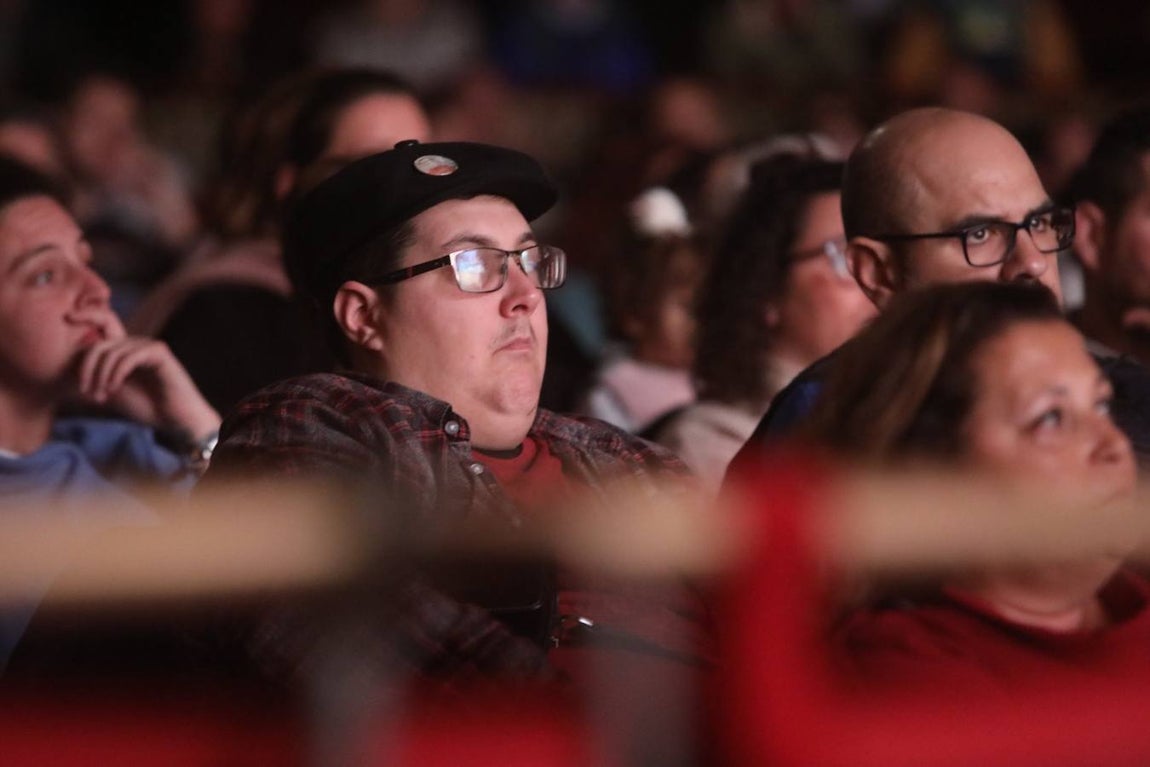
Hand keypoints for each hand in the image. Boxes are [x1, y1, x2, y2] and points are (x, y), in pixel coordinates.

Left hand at [73, 310, 219, 442]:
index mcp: (125, 350)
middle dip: (88, 368)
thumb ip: (94, 378)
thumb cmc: (148, 407)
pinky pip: (129, 357)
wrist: (176, 419)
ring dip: (101, 376)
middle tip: (87, 392)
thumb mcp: (111, 392)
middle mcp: (136, 344)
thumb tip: (66, 371)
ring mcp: (148, 347)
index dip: (87, 314)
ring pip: (112, 352)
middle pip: (100, 344)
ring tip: (102, 397)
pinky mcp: (159, 353)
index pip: (104, 324)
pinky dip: (117, 374)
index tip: (67, 316)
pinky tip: (114, 388)